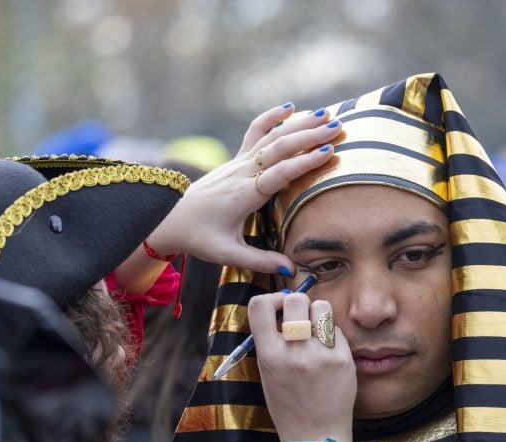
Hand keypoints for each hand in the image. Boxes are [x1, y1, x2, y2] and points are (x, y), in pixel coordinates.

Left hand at [146, 104, 342, 272]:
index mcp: (243, 195)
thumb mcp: (227, 254)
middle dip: (309, 136)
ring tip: (326, 114)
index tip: (327, 153)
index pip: (277, 174)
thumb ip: (260, 261)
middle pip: (279, 148)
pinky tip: (290, 107)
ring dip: (299, 123)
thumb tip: (291, 270)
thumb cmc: (199, 237)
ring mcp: (238, 163)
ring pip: (271, 136)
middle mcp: (241, 173)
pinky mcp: (236, 160)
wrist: (168, 218)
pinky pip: (255, 133)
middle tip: (337, 127)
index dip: (302, 163)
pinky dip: (272, 117)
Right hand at [248, 291, 356, 441]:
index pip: (259, 306)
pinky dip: (331, 334)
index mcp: (269, 356)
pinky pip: (337, 329)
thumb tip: (282, 309)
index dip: (270, 299)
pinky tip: (328, 351)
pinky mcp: (343, 358)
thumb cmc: (289, 404)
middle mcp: (294, 352)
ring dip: (317, 313)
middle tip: (300, 317)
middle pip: (295, 300)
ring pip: (321, 307)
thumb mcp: (268, 374)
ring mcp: (321, 354)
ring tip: (316, 330)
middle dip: (297, 303)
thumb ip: (271, 341)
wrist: (316, 435)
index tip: (278, 308)